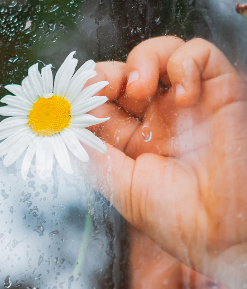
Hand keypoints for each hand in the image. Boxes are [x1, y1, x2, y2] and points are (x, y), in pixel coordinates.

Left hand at [84, 36, 246, 288]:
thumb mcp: (123, 188)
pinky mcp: (223, 92)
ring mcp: (188, 103)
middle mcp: (158, 116)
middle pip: (125, 71)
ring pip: (160, 54)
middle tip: (105, 87)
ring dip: (144, 60)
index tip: (76, 96)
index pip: (101, 98)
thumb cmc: (180, 221)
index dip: (86, 91)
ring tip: (140, 87)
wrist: (227, 234)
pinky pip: (201, 53)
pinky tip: (183, 93)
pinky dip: (186, 61)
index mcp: (131, 138)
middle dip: (109, 73)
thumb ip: (93, 154)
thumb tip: (61, 127)